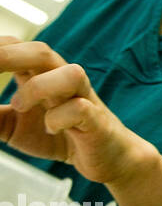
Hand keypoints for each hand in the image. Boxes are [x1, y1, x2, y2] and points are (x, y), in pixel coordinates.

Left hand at [0, 37, 155, 186]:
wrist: (107, 158)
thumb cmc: (60, 136)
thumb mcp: (11, 126)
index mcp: (41, 75)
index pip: (16, 47)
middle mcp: (63, 80)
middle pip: (42, 51)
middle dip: (8, 55)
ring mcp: (84, 98)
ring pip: (71, 72)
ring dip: (40, 87)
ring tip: (20, 106)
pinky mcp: (97, 121)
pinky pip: (81, 110)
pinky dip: (59, 118)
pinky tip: (49, 129)